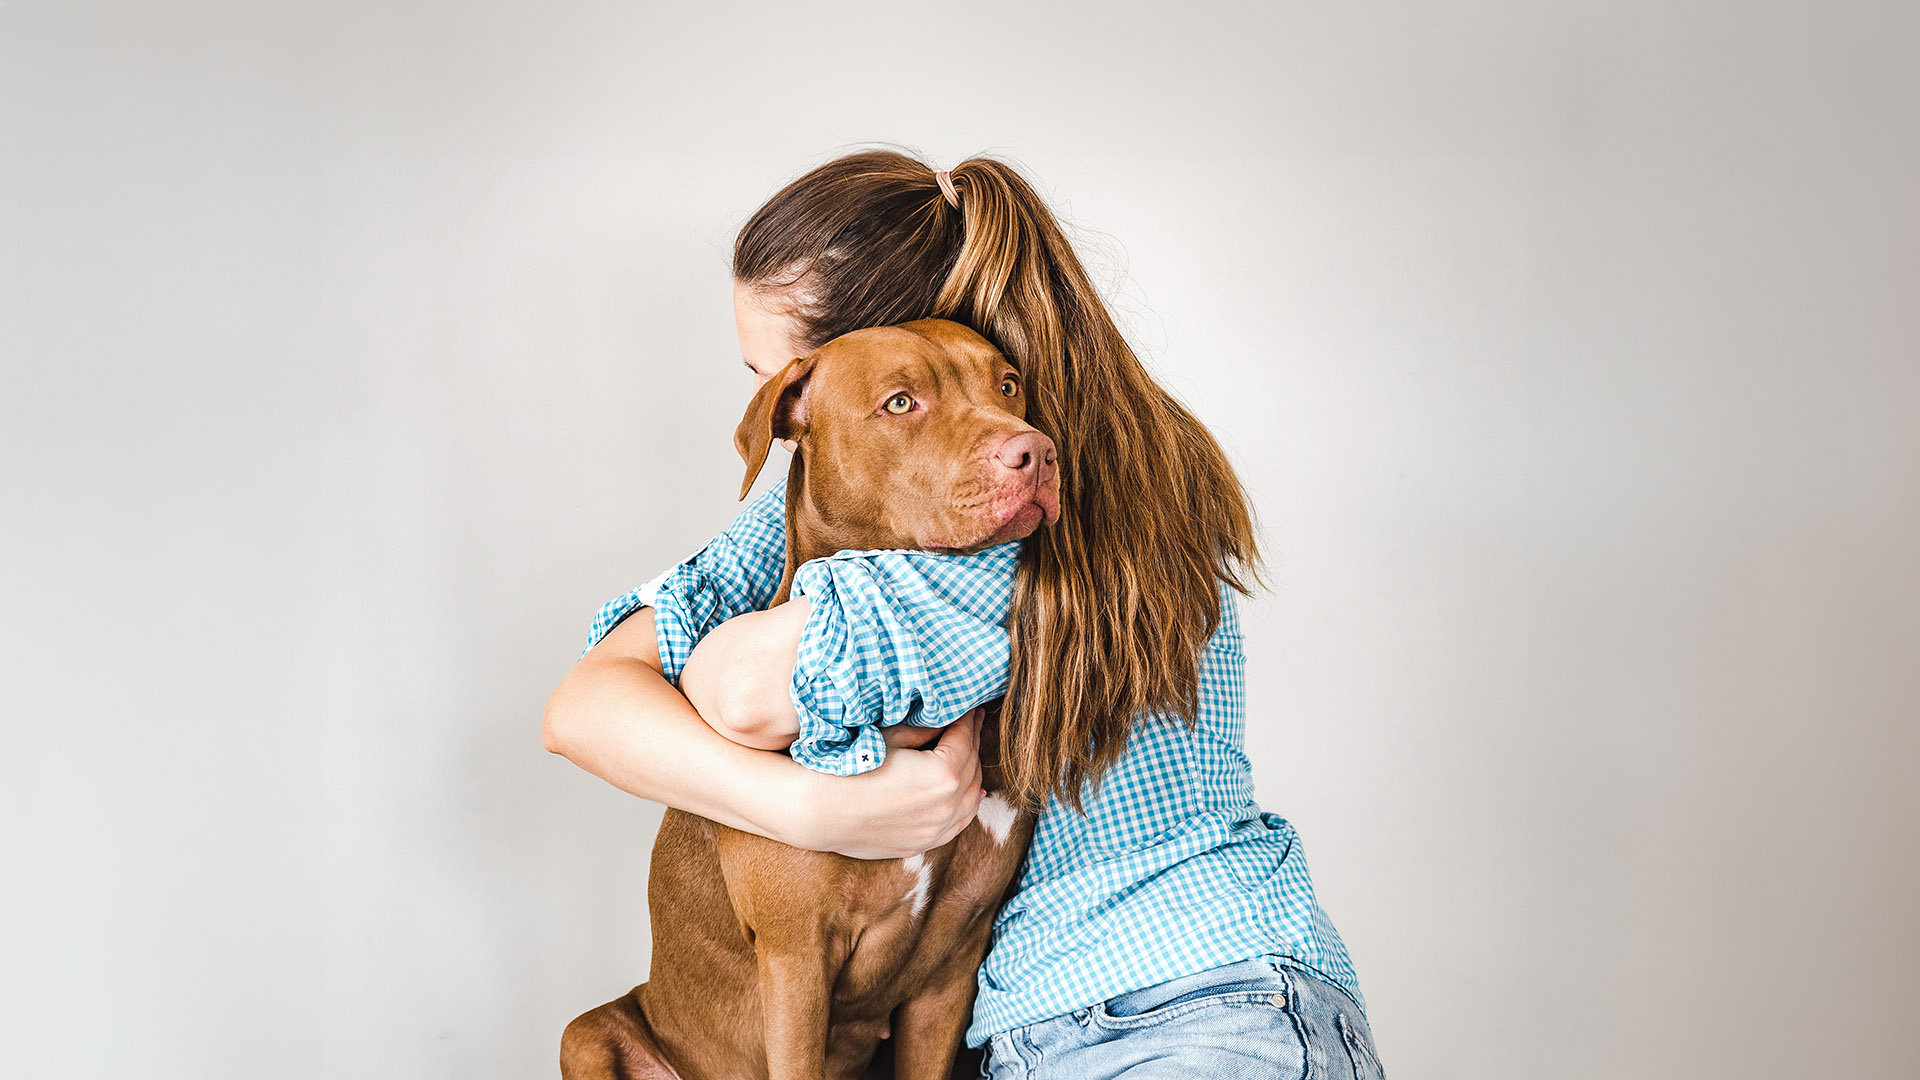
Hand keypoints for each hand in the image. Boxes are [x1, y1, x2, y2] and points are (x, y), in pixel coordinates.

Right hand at [786, 707, 985, 859]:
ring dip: (973, 772)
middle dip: (972, 741)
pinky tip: (973, 794)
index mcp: (942, 775)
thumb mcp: (891, 737)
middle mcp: (946, 805)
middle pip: (971, 766)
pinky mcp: (922, 843)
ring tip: (972, 752)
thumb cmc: (850, 766)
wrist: (818, 810)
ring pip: (969, 797)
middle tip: (972, 722)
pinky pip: (957, 824)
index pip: (965, 739)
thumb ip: (928, 728)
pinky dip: (967, 805)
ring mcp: (935, 830)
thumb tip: (950, 716)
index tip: (968, 706)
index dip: (967, 719)